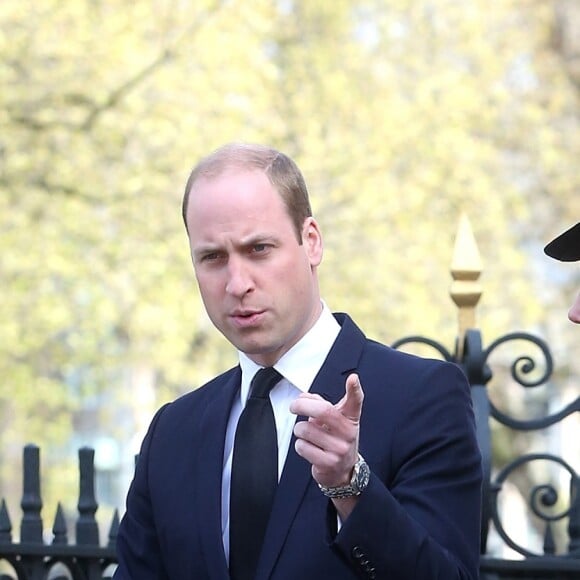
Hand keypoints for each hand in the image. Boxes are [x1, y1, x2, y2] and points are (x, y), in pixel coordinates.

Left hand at [289, 373, 363, 488]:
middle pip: (323, 411)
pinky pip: (303, 446)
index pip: (355, 401)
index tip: (353, 378)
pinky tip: (309, 448)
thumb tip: (304, 397)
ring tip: (307, 434)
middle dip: (302, 405)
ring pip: (306, 429)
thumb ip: (321, 405)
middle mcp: (348, 432)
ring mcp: (339, 448)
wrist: (343, 471)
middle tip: (294, 406)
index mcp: (350, 419)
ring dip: (300, 429)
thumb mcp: (336, 421)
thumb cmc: (337, 440)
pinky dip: (300, 445)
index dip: (354, 389)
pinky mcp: (328, 462)